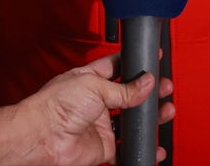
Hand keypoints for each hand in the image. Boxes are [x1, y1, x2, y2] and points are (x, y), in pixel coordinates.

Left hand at [0, 53, 175, 165]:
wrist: (43, 138)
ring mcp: (99, 125)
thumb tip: (146, 82)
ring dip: (149, 116)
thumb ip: (124, 88)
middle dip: (147, 91)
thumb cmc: (55, 106)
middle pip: (128, 95)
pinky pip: (126, 149)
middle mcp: (95, 102)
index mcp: (89, 80)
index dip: (134, 63)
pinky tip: (153, 144)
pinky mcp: (102, 147)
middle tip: (165, 87)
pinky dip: (141, 148)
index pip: (117, 67)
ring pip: (130, 120)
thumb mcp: (94, 87)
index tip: (151, 59)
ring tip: (166, 110)